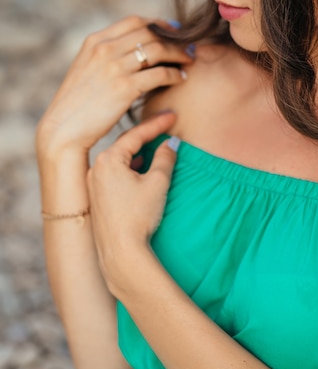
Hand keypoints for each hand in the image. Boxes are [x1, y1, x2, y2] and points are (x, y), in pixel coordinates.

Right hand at [36, 16, 191, 154]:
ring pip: (158, 50)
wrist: (64, 128)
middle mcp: (105, 49)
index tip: (174, 30)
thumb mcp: (87, 68)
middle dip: (174, 38)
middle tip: (188, 47)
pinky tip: (180, 79)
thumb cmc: (78, 103)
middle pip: (150, 33)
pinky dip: (174, 74)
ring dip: (179, 54)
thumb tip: (133, 48)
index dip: (159, 23)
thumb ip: (107, 55)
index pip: (135, 21)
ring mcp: (114, 67)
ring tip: (189, 61)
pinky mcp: (124, 88)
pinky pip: (159, 74)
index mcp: (95, 41)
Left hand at [87, 112, 177, 292]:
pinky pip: (114, 173)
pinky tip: (141, 170)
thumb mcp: (158, 182)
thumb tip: (170, 143)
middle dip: (146, 135)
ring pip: (119, 159)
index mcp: (108, 160)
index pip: (135, 134)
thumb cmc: (139, 216)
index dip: (157, 124)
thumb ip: (165, 157)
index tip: (173, 115)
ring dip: (138, 152)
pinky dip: (129, 167)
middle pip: (125, 144)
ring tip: (156, 147)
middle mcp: (96, 168)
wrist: (121, 253)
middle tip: (165, 126)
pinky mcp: (96, 198)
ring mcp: (93, 184)